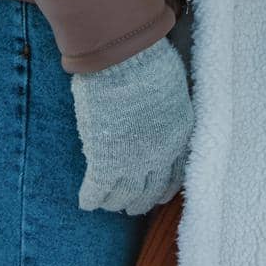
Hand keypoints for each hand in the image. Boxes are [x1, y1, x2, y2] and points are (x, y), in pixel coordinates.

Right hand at [72, 36, 193, 215]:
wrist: (128, 61)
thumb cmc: (152, 62)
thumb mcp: (173, 89)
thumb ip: (169, 110)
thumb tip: (161, 113)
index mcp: (179, 137)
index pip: (175, 177)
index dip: (164, 188)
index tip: (158, 193)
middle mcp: (159, 157)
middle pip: (150, 193)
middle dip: (141, 201)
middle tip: (132, 204)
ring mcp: (132, 163)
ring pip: (124, 197)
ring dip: (116, 202)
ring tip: (109, 203)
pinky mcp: (105, 163)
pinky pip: (97, 191)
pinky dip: (91, 198)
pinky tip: (87, 201)